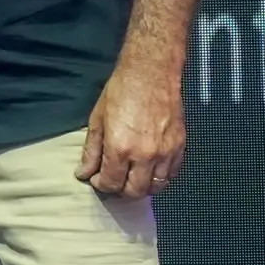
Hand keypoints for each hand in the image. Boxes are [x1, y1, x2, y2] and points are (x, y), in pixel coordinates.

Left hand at [76, 58, 186, 197]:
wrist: (151, 73)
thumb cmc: (121, 90)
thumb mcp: (97, 119)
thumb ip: (91, 150)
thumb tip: (84, 172)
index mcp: (121, 148)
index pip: (111, 183)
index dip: (101, 184)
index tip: (97, 178)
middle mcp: (145, 155)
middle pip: (134, 191)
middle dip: (120, 190)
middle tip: (113, 180)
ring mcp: (166, 153)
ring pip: (155, 187)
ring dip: (141, 186)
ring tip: (130, 176)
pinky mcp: (180, 147)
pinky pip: (171, 174)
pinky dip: (160, 177)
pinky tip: (149, 169)